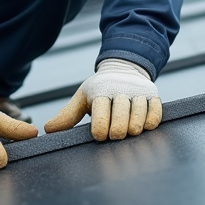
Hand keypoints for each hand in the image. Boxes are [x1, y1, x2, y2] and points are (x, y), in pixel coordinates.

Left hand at [44, 58, 162, 141]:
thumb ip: (68, 115)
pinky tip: (145, 127)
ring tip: (129, 133)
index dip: (100, 126)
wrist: (123, 68)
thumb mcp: (82, 97)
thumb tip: (48, 129)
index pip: (101, 110)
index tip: (99, 136)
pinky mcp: (153, 95)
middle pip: (121, 114)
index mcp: (101, 91)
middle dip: (117, 129)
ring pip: (139, 113)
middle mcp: (120, 90)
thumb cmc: (100, 88)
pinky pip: (155, 110)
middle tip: (114, 136)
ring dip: (134, 127)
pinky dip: (151, 121)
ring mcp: (138, 92)